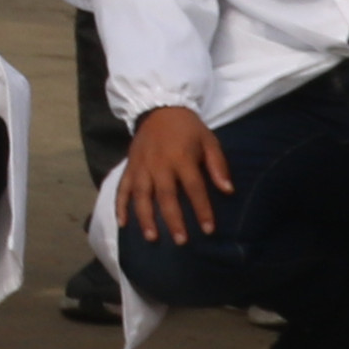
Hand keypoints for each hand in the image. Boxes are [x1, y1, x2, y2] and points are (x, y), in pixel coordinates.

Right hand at [118, 107, 233, 244]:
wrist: (160, 107)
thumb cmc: (188, 128)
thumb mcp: (209, 140)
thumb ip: (218, 165)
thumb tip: (228, 190)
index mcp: (181, 157)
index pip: (194, 188)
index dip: (202, 209)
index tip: (208, 229)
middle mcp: (159, 164)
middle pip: (166, 196)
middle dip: (174, 220)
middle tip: (181, 241)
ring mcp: (141, 166)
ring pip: (142, 195)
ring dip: (146, 218)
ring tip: (152, 237)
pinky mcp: (129, 166)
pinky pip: (123, 188)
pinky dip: (120, 205)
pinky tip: (122, 223)